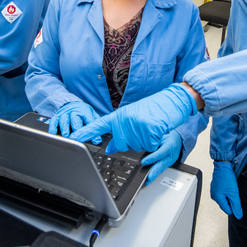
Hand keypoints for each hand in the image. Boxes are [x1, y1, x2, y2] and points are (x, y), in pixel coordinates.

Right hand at [49, 102, 101, 144]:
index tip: (95, 141)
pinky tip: (54, 133)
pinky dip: (53, 127)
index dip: (93, 131)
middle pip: (75, 120)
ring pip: (64, 119)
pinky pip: (53, 121)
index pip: (89, 121)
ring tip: (66, 136)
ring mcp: (64, 114)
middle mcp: (74, 112)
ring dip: (65, 128)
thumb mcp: (91, 116)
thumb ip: (95, 126)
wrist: (71, 103)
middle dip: (77, 129)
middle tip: (78, 139)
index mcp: (85, 111)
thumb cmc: (82, 113)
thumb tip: (98, 141)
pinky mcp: (56, 116)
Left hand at [70, 83, 196, 153]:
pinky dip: (156, 142)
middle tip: (144, 130)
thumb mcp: (135, 117)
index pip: (99, 124)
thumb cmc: (156, 108)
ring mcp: (137, 124)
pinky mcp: (149, 129)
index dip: (85, 132)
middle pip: (122, 144)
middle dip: (133, 142)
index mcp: (120, 114)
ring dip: (147, 142)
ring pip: (138, 147)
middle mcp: (126, 118)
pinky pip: (150, 147)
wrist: (174, 99)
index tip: (72, 138)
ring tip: (152, 128)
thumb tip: (110, 148)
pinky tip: (158, 131)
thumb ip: (121, 131)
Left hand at [141, 130, 181, 184]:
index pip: (160, 154)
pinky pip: (162, 169)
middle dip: (154, 172)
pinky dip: (156, 174)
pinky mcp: (168, 163)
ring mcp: (170, 161)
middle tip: (148, 178)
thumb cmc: (169, 136)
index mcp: (169, 147)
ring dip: (155, 175)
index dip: (152, 158)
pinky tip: (151, 178)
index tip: (143, 162)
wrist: (179, 139)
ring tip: (148, 181)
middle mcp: (171, 156)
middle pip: (162, 165)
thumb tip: (145, 146)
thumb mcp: (161, 136)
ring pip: (162, 169)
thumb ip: (154, 142)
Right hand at [211, 161, 242, 218]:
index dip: (234, 206)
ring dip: (229, 195)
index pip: (228, 210)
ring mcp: (214, 191)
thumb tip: (238, 215)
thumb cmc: (226, 177)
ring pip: (224, 198)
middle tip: (234, 192)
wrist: (222, 165)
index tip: (236, 199)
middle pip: (226, 205)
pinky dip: (227, 191)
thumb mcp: (234, 193)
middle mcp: (214, 196)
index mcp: (217, 198)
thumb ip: (236, 205)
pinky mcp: (216, 186)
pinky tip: (229, 185)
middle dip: (231, 200)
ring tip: (231, 188)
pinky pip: (223, 193)